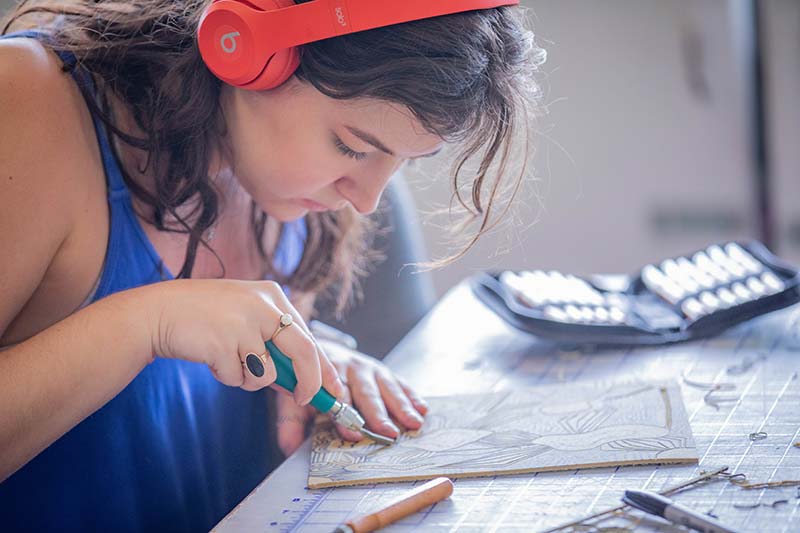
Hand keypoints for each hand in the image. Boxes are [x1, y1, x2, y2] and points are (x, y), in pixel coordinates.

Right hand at [143, 279, 342, 405]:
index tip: (334, 390)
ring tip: (229, 360)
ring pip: (267, 373)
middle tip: (303, 399)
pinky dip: (227, 377)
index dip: (323, 368)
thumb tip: (301, 383)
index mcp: (273, 296)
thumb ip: (274, 344)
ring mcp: (243, 322)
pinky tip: (211, 357)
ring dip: (249, 379)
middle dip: (307, 384)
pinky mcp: (223, 341)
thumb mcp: (246, 320)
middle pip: (303, 353)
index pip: (310, 337)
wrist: (157, 313)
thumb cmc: (204, 319)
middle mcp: (263, 304)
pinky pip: (238, 378)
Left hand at [274, 341, 427, 455]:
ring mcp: (369, 367)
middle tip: (389, 433)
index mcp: (327, 372)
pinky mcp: (382, 370)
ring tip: (414, 423)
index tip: (350, 433)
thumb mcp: (291, 394)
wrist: (314, 344)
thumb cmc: (305, 375)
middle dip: (378, 413)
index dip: (344, 414)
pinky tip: (423, 409)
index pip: (337, 395)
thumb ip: (290, 421)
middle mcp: (350, 367)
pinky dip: (411, 395)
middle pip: (366, 392)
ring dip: (401, 406)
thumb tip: (288, 447)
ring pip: (386, 386)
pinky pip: (399, 382)